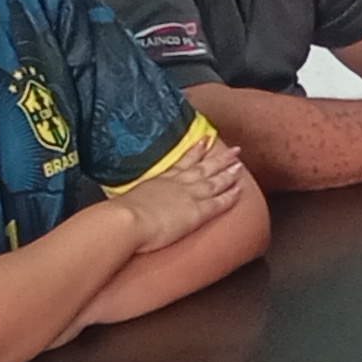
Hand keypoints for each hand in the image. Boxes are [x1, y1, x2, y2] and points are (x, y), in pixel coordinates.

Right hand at [109, 131, 251, 252]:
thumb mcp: (127, 198)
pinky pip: (220, 202)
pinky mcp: (198, 212)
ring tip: (240, 165)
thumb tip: (127, 203)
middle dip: (219, 157)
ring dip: (229, 172)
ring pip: (215, 181)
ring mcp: (190, 196)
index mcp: (161, 180)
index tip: (204, 141)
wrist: (127, 220)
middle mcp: (178, 184)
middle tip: (234, 149)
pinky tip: (241, 190)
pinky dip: (231, 195)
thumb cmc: (121, 214)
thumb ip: (133, 198)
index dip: (195, 151)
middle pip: (203, 167)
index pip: (182, 162)